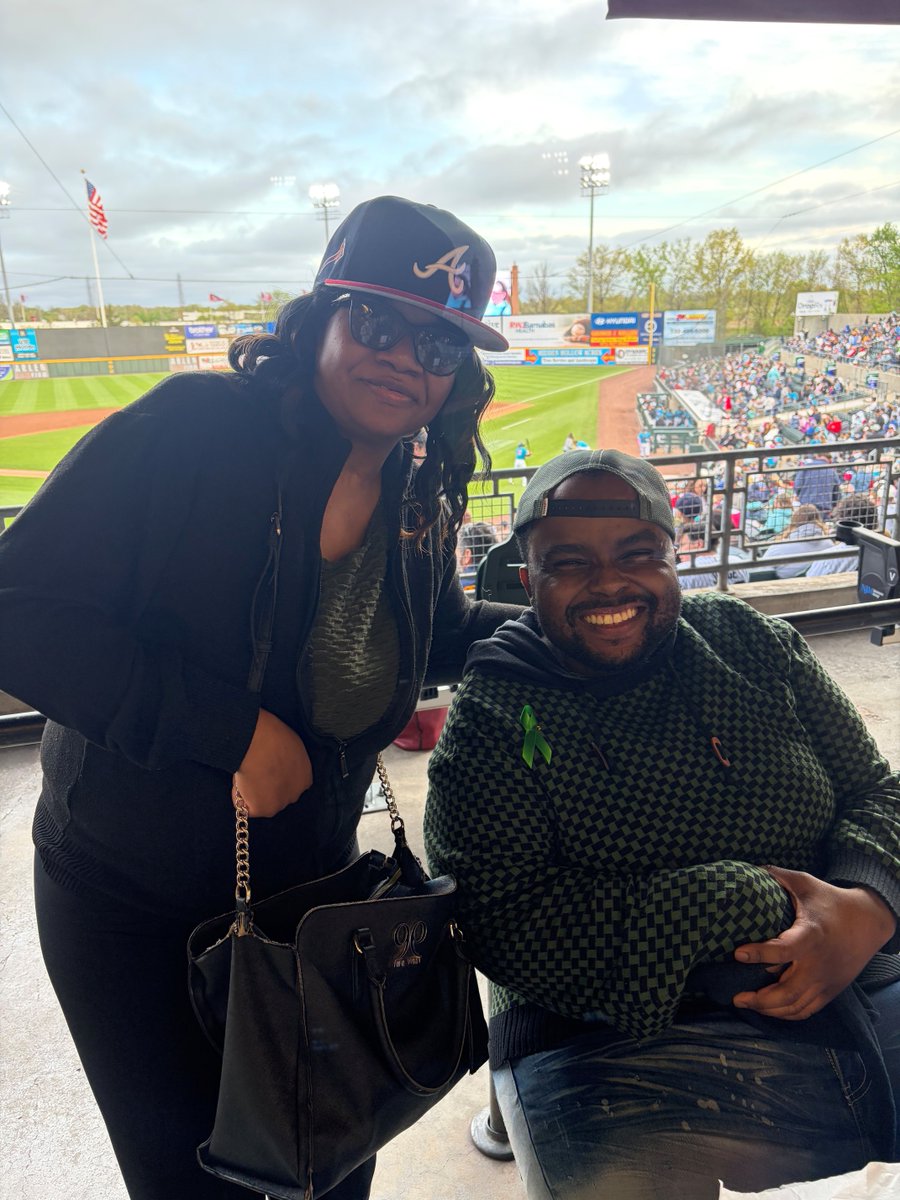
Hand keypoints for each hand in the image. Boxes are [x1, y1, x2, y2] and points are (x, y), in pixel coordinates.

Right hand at [233, 709, 312, 817]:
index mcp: (305, 779)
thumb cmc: (273, 737)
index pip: (291, 785)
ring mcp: (279, 804)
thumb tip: (280, 762)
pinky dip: (238, 796)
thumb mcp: (292, 747)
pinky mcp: (262, 809)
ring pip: (261, 802)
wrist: (259, 741)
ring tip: (247, 774)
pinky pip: (244, 806)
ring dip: (252, 793)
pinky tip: (241, 781)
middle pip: (278, 796)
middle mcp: (295, 794)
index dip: (276, 778)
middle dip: (267, 788)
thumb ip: (290, 761)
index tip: (268, 770)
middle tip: (255, 772)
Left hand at [731, 867, 895, 1019]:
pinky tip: (768, 1009)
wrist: (868, 922)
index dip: (760, 954)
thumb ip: (776, 875)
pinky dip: (786, 1015)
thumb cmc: (831, 900)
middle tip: (735, 996)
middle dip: (759, 999)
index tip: (737, 953)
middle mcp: (819, 964)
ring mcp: (826, 981)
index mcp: (811, 935)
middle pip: (788, 992)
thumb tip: (748, 869)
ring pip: (795, 1006)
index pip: (785, 950)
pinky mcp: (830, 991)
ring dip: (769, 1009)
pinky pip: (807, 1011)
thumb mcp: (804, 882)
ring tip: (747, 1003)